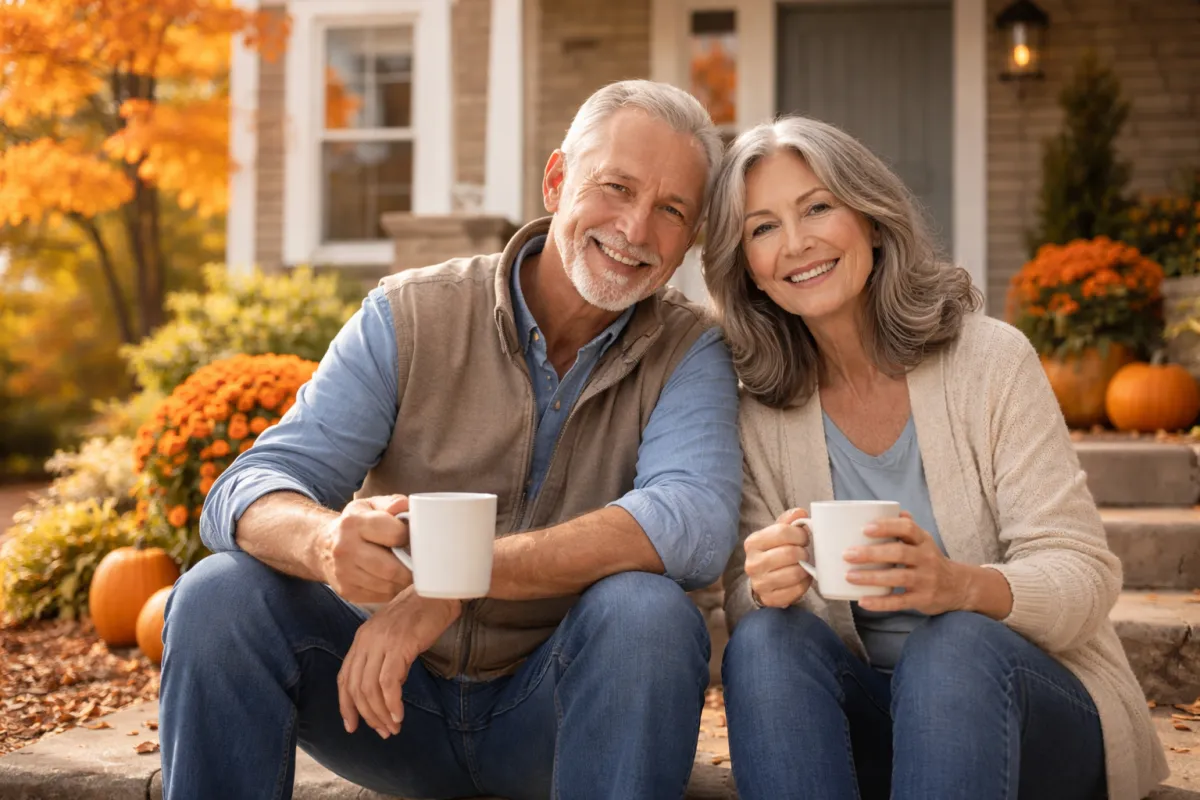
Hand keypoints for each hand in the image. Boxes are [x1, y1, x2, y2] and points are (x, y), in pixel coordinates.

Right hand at [316, 494, 412, 603]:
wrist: (323, 545)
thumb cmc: (356, 524)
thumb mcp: (370, 505)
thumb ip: (392, 503)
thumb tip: (406, 507)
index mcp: (352, 523)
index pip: (395, 534)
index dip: (409, 536)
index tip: (409, 537)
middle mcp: (344, 549)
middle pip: (392, 568)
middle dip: (410, 567)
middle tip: (415, 561)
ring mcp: (344, 573)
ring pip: (389, 585)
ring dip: (403, 580)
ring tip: (403, 568)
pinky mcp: (347, 591)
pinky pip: (382, 596)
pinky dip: (392, 589)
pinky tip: (389, 578)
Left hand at [337, 589, 460, 738]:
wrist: (439, 591)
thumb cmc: (421, 613)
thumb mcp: (393, 634)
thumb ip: (383, 656)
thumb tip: (386, 689)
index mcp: (362, 638)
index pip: (344, 678)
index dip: (346, 705)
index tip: (352, 725)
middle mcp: (366, 641)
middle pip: (356, 688)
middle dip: (367, 715)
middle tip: (382, 731)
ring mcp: (382, 643)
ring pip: (371, 690)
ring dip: (381, 714)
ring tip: (393, 727)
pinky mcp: (400, 647)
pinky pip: (389, 684)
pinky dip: (393, 704)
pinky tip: (399, 715)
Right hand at [744, 508, 812, 607]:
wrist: (762, 578)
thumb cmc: (773, 551)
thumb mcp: (777, 532)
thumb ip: (789, 520)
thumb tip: (801, 513)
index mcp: (753, 542)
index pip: (782, 532)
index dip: (800, 534)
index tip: (803, 537)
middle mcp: (752, 563)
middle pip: (790, 553)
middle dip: (803, 552)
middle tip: (804, 553)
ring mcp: (760, 583)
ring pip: (794, 573)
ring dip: (805, 569)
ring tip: (803, 565)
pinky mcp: (770, 599)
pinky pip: (796, 590)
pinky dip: (804, 584)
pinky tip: (801, 578)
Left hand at [844, 512, 969, 614]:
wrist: (959, 586)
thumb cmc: (930, 560)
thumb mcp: (923, 541)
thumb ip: (907, 527)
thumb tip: (892, 509)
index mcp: (923, 541)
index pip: (908, 528)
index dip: (887, 526)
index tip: (865, 528)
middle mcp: (926, 559)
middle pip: (899, 553)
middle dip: (871, 553)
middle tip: (847, 554)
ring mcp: (925, 580)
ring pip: (898, 577)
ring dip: (871, 577)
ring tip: (849, 576)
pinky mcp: (923, 599)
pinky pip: (900, 602)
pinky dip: (880, 603)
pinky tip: (863, 601)